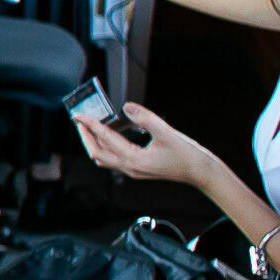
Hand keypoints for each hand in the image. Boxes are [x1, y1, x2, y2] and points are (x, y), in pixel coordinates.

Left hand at [73, 102, 215, 186]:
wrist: (201, 173)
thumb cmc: (187, 154)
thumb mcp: (166, 132)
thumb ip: (145, 118)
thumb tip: (126, 107)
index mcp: (135, 160)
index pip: (104, 139)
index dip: (90, 125)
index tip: (77, 115)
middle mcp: (130, 168)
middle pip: (97, 153)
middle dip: (85, 136)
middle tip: (79, 119)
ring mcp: (133, 170)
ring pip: (104, 158)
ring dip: (94, 142)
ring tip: (91, 125)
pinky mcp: (138, 168)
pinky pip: (114, 158)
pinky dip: (107, 145)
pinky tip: (111, 133)